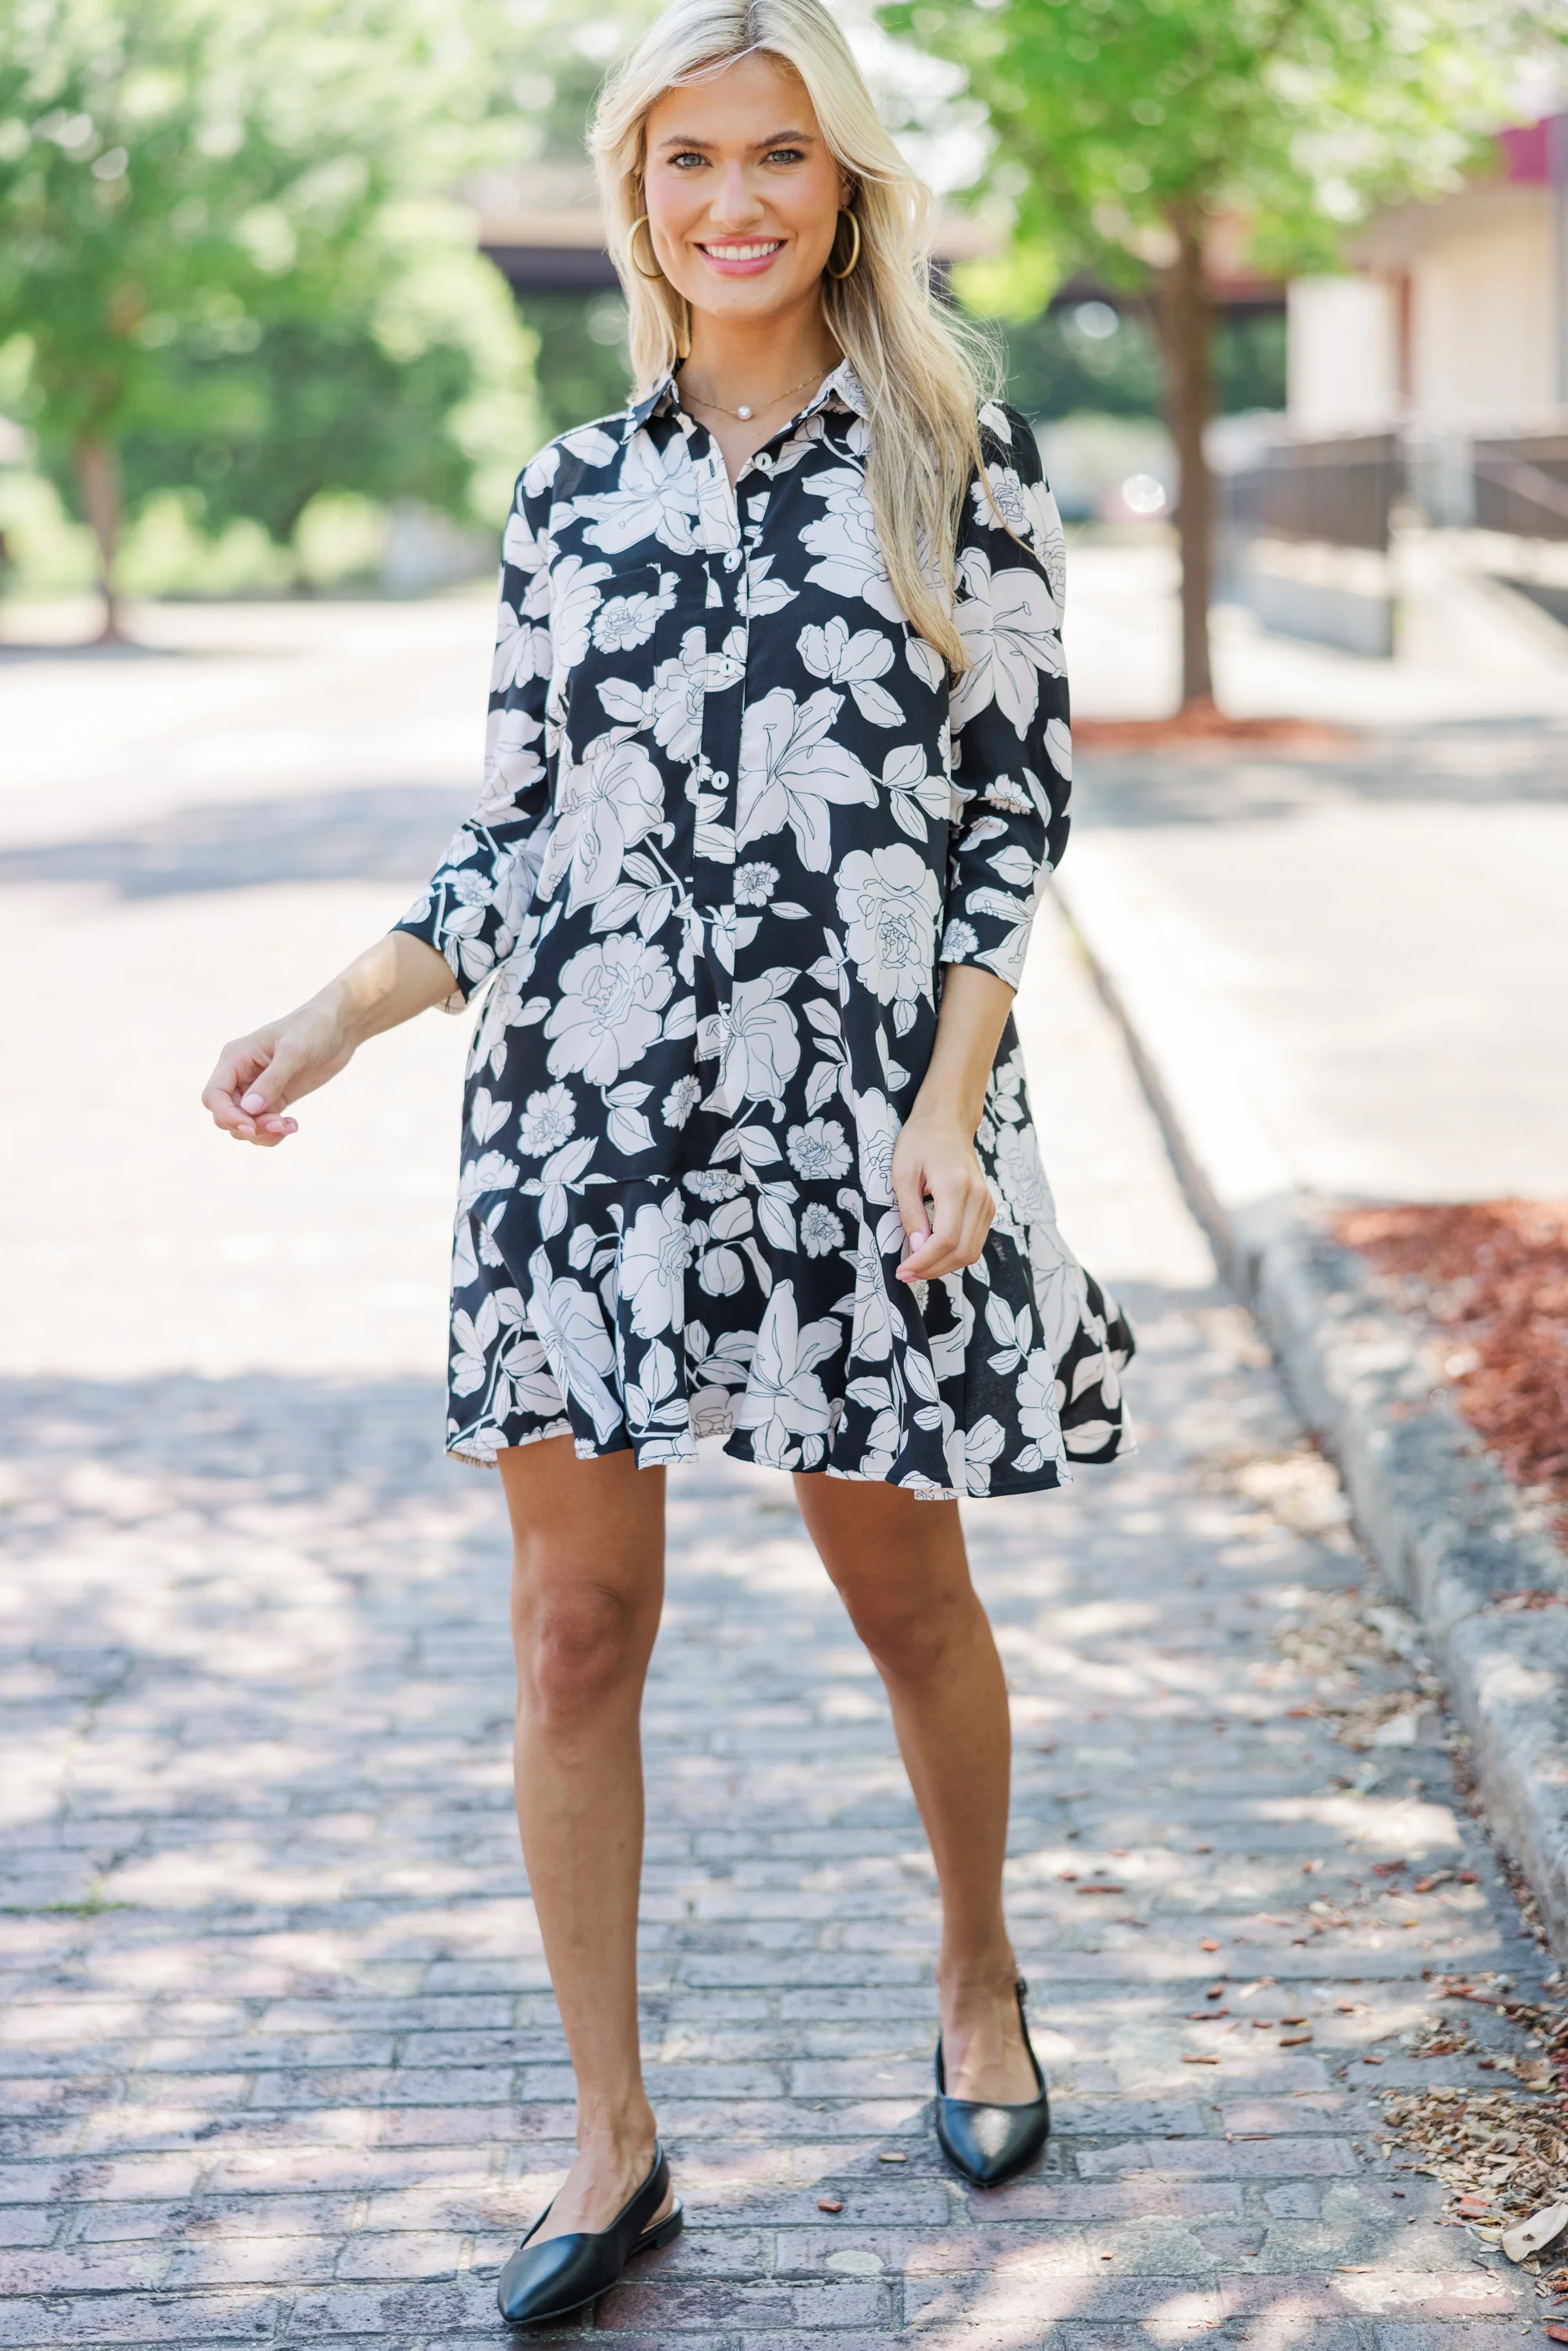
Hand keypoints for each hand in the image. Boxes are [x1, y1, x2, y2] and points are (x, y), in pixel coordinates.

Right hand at [201, 994, 355, 1147]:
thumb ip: (271, 1081)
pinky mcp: (274, 1099)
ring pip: (242, 1124)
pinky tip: (293, 1125)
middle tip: (279, 1125)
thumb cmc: (314, 1030)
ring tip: (288, 1126)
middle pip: (225, 1115)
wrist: (339, 1028)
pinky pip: (262, 1125)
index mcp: (235, 1058)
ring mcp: (256, 1088)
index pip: (213, 1096)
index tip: (252, 1126)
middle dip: (249, 1127)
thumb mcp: (295, 1052)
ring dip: (262, 1133)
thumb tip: (249, 1110)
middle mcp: (240, 1075)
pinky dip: (273, 1133)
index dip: (227, 1115)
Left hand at [891, 1103, 995, 1281]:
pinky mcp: (988, 1207)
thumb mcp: (903, 1174)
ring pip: (971, 1252)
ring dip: (944, 1266)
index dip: (924, 1262)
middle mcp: (979, 1198)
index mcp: (957, 1187)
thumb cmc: (920, 1141)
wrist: (947, 1121)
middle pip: (962, 1252)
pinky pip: (974, 1242)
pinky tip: (932, 1254)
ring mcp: (987, 1203)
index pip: (946, 1240)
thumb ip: (911, 1213)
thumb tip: (918, 1248)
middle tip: (906, 1274)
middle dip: (933, 1270)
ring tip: (917, 1267)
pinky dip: (954, 1255)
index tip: (902, 1271)